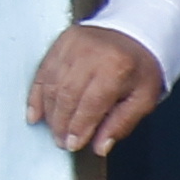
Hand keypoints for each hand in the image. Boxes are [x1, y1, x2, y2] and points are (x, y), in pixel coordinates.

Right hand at [26, 24, 166, 154]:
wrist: (136, 32)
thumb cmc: (140, 68)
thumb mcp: (144, 98)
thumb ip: (122, 123)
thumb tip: (100, 147)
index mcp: (116, 67)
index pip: (91, 104)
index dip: (79, 128)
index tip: (73, 145)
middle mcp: (92, 54)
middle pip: (67, 96)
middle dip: (62, 124)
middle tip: (61, 142)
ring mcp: (74, 46)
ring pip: (52, 85)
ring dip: (50, 112)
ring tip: (53, 130)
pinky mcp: (62, 42)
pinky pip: (43, 72)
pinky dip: (37, 95)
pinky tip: (35, 113)